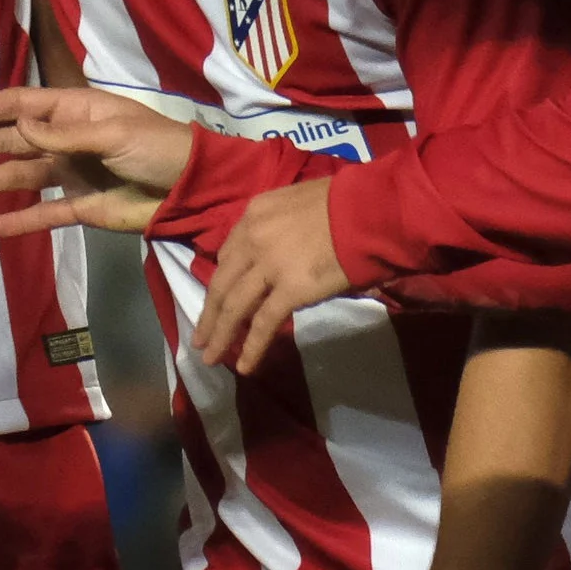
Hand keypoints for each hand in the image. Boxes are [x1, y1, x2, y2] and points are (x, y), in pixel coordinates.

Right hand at [0, 85, 191, 236]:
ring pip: (22, 177)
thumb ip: (64, 134)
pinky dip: (20, 221)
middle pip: (13, 141)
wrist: (193, 189)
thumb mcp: (113, 133)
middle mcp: (67, 140)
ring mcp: (73, 174)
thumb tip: (17, 126)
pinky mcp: (82, 207)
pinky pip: (45, 214)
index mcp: (75, 111)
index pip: (21, 106)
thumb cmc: (157, 147)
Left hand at [192, 179, 351, 373]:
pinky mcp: (289, 289)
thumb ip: (281, 228)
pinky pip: (263, 323)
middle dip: (210, 314)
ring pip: (234, 306)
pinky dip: (251, 347)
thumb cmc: (347, 203)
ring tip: (211, 357)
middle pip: (222, 283)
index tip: (218, 300)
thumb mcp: (299, 203)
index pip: (229, 253)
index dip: (222, 281)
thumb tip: (281, 257)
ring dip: (220, 335)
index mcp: (255, 213)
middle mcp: (253, 237)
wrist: (371, 211)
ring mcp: (268, 264)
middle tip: (200, 339)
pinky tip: (245, 366)